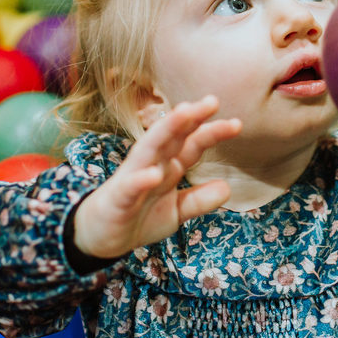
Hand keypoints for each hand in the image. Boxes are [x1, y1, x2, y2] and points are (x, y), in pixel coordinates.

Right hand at [73, 96, 240, 258]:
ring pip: (150, 148)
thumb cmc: (139, 216)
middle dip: (190, 117)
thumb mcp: (176, 211)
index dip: (212, 133)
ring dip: (166, 130)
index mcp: (168, 165)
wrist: (100, 237)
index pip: (191, 143)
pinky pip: (130, 187)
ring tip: (184, 113)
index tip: (237, 124)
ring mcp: (133, 177)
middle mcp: (151, 164)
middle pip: (172, 136)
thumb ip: (199, 200)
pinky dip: (141, 179)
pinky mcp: (118, 198)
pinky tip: (154, 174)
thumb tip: (227, 188)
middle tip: (212, 101)